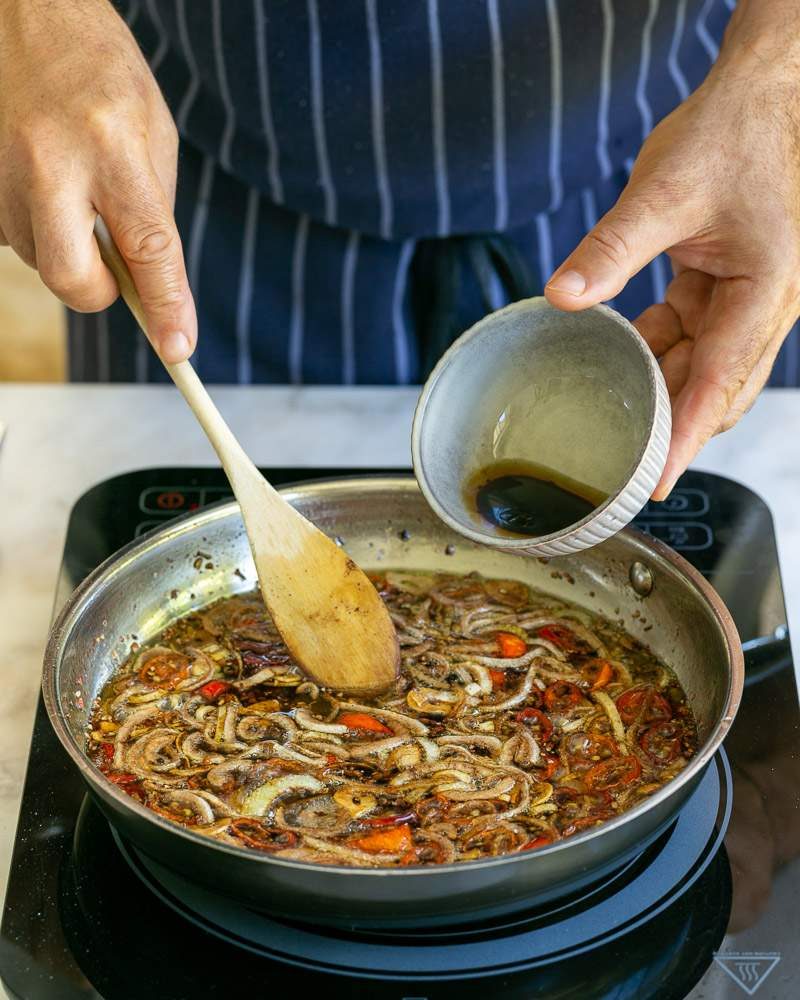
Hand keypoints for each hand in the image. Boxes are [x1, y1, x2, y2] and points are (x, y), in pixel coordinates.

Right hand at [0, 0, 195, 362]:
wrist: (20, 11)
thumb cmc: (98, 67)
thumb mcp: (152, 129)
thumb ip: (154, 209)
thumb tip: (154, 281)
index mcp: (111, 144)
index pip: (147, 248)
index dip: (167, 305)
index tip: (179, 347)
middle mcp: (49, 162)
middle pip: (72, 280)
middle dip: (99, 294)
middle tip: (115, 271)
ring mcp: (2, 172)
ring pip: (40, 259)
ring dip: (67, 247)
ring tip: (76, 188)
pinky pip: (14, 234)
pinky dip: (38, 223)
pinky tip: (44, 178)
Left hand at [544, 1, 799, 497]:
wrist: (759, 95)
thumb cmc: (731, 133)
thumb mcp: (663, 192)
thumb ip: (612, 249)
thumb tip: (563, 297)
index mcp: (765, 290)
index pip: (719, 381)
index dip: (685, 436)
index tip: (656, 479)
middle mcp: (763, 304)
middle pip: (717, 387)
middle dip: (672, 423)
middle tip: (623, 459)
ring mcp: (746, 299)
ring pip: (703, 366)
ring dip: (660, 383)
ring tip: (612, 404)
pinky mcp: (725, 287)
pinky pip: (692, 335)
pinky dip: (658, 348)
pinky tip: (625, 349)